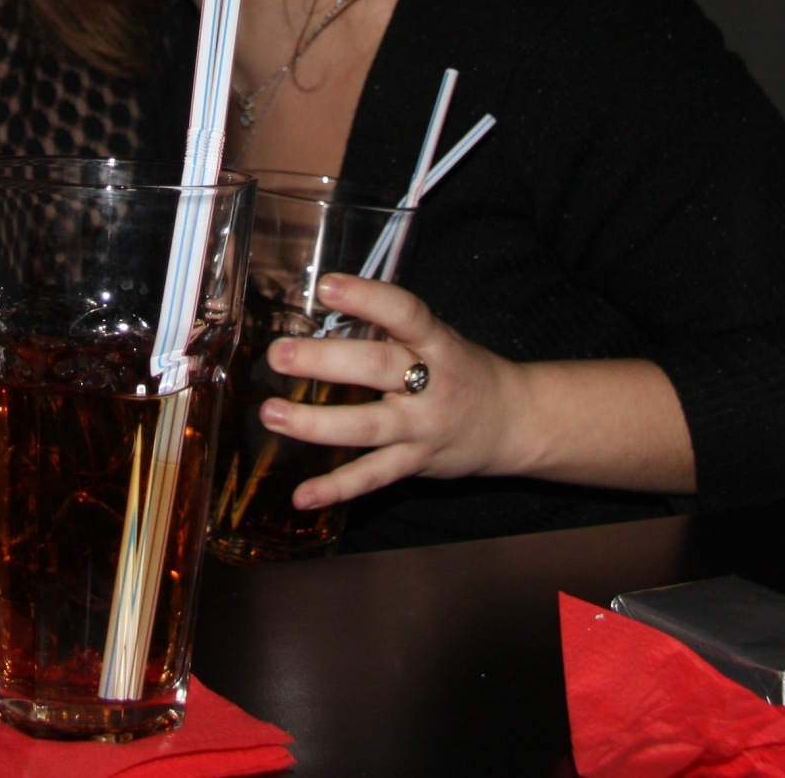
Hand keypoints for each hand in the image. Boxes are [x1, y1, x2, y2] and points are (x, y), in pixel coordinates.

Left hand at [255, 273, 534, 509]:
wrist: (513, 422)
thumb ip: (391, 331)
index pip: (405, 314)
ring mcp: (422, 428)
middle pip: (376, 369)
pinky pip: (373, 477)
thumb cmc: (463, 371)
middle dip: (324, 361)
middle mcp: (431, 384)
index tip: (327, 287)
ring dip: (315, 423)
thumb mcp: (437, 339)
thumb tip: (324, 311)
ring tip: (271, 414)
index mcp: (437, 343)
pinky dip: (336, 488)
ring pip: (367, 427)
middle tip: (279, 355)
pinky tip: (302, 496)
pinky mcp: (415, 463)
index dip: (368, 298)